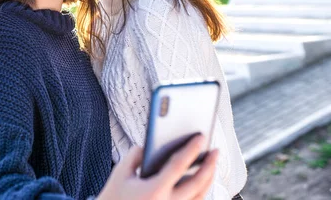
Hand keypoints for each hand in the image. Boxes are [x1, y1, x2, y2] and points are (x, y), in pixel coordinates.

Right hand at [97, 134, 217, 199]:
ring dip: (209, 179)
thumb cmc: (114, 197)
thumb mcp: (120, 173)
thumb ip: (136, 154)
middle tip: (216, 151)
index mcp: (155, 191)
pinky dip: (200, 191)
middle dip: (210, 165)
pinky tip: (201, 181)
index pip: (179, 165)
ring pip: (200, 197)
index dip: (192, 149)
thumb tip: (151, 146)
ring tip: (211, 165)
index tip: (201, 137)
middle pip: (198, 183)